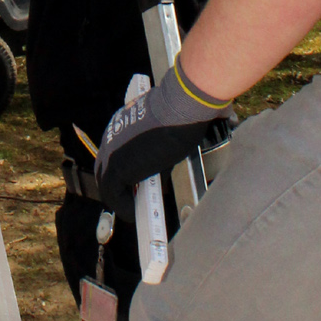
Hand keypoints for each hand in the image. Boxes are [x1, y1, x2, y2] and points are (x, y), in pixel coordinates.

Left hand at [94, 57, 233, 217]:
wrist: (182, 106)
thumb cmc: (184, 108)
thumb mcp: (171, 123)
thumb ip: (173, 131)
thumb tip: (215, 122)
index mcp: (122, 121)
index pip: (115, 152)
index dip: (125, 169)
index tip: (134, 182)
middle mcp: (111, 136)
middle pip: (106, 168)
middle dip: (118, 186)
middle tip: (133, 198)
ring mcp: (111, 152)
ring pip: (107, 183)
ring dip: (121, 199)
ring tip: (135, 210)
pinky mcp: (116, 169)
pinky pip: (114, 195)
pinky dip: (123, 207)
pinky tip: (134, 215)